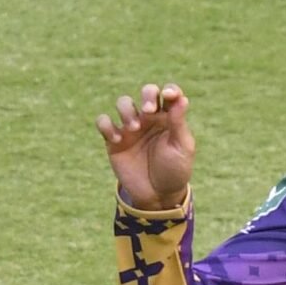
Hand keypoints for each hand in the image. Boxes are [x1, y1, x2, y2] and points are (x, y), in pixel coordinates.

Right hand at [95, 83, 194, 209]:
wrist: (158, 195)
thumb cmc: (175, 170)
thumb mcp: (182, 148)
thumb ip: (178, 123)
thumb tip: (182, 99)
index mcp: (170, 117)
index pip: (169, 94)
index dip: (169, 89)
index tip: (168, 96)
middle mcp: (151, 118)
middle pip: (147, 92)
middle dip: (147, 95)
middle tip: (149, 111)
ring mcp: (131, 128)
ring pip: (124, 102)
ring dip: (127, 110)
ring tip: (134, 128)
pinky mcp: (114, 140)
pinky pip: (103, 122)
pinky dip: (106, 125)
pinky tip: (117, 139)